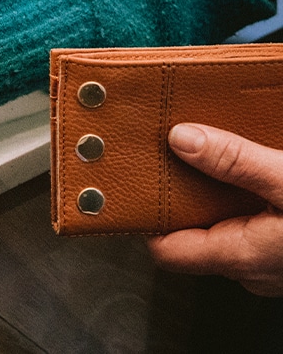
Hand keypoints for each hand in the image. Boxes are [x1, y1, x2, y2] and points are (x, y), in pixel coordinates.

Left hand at [147, 123, 282, 296]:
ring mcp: (272, 265)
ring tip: (215, 158)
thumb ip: (236, 162)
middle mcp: (252, 270)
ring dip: (218, 197)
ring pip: (224, 231)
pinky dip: (246, 203)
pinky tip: (253, 174)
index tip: (139, 180)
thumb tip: (181, 139)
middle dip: (183, 196)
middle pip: (192, 235)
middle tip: (176, 156)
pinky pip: (252, 229)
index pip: (165, 250)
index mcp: (240, 256)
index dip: (148, 216)